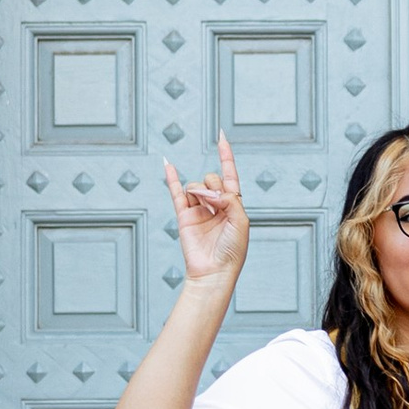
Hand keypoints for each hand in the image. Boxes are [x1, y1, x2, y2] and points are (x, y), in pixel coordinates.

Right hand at [164, 134, 248, 290]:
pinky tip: (168, 163)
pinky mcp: (184, 217)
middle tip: (215, 203)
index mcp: (233, 206)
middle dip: (213, 185)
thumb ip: (231, 201)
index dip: (226, 156)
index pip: (230, 175)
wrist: (214, 272)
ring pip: (196, 186)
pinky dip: (172, 178)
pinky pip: (176, 193)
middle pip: (211, 179)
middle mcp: (216, 205)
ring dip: (200, 191)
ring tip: (204, 207)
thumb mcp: (241, 223)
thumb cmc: (232, 251)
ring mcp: (199, 210)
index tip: (222, 136)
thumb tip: (212, 191)